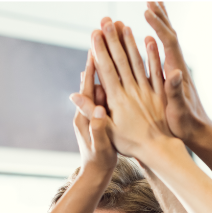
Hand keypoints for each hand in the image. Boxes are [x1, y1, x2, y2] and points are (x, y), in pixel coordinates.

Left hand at [71, 50, 116, 176]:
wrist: (97, 174)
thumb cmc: (100, 162)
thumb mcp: (101, 146)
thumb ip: (98, 128)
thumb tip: (98, 110)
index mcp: (86, 115)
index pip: (88, 85)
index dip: (92, 65)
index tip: (96, 45)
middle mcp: (88, 110)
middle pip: (95, 79)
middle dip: (100, 59)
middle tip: (106, 38)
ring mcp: (96, 113)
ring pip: (103, 85)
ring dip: (109, 67)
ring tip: (117, 48)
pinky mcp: (104, 117)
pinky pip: (110, 95)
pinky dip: (116, 82)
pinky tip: (126, 73)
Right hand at [73, 18, 173, 160]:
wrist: (159, 150)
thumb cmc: (130, 144)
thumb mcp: (106, 131)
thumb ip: (91, 111)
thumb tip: (74, 95)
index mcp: (117, 99)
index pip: (106, 69)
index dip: (100, 50)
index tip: (94, 33)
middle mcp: (132, 91)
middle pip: (121, 60)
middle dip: (112, 39)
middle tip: (106, 20)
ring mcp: (147, 90)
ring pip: (137, 62)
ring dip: (130, 42)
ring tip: (123, 25)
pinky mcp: (160, 94)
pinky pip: (155, 71)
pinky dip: (152, 55)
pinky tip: (149, 40)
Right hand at [144, 1, 211, 144]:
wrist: (197, 133)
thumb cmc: (186, 125)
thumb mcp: (179, 110)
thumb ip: (176, 92)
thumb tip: (175, 71)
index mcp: (177, 72)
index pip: (168, 41)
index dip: (158, 25)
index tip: (146, 10)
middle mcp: (178, 67)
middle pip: (170, 34)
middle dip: (160, 16)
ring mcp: (175, 71)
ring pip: (167, 42)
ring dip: (159, 24)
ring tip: (150, 8)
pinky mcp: (172, 78)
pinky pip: (163, 54)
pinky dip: (156, 41)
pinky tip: (148, 38)